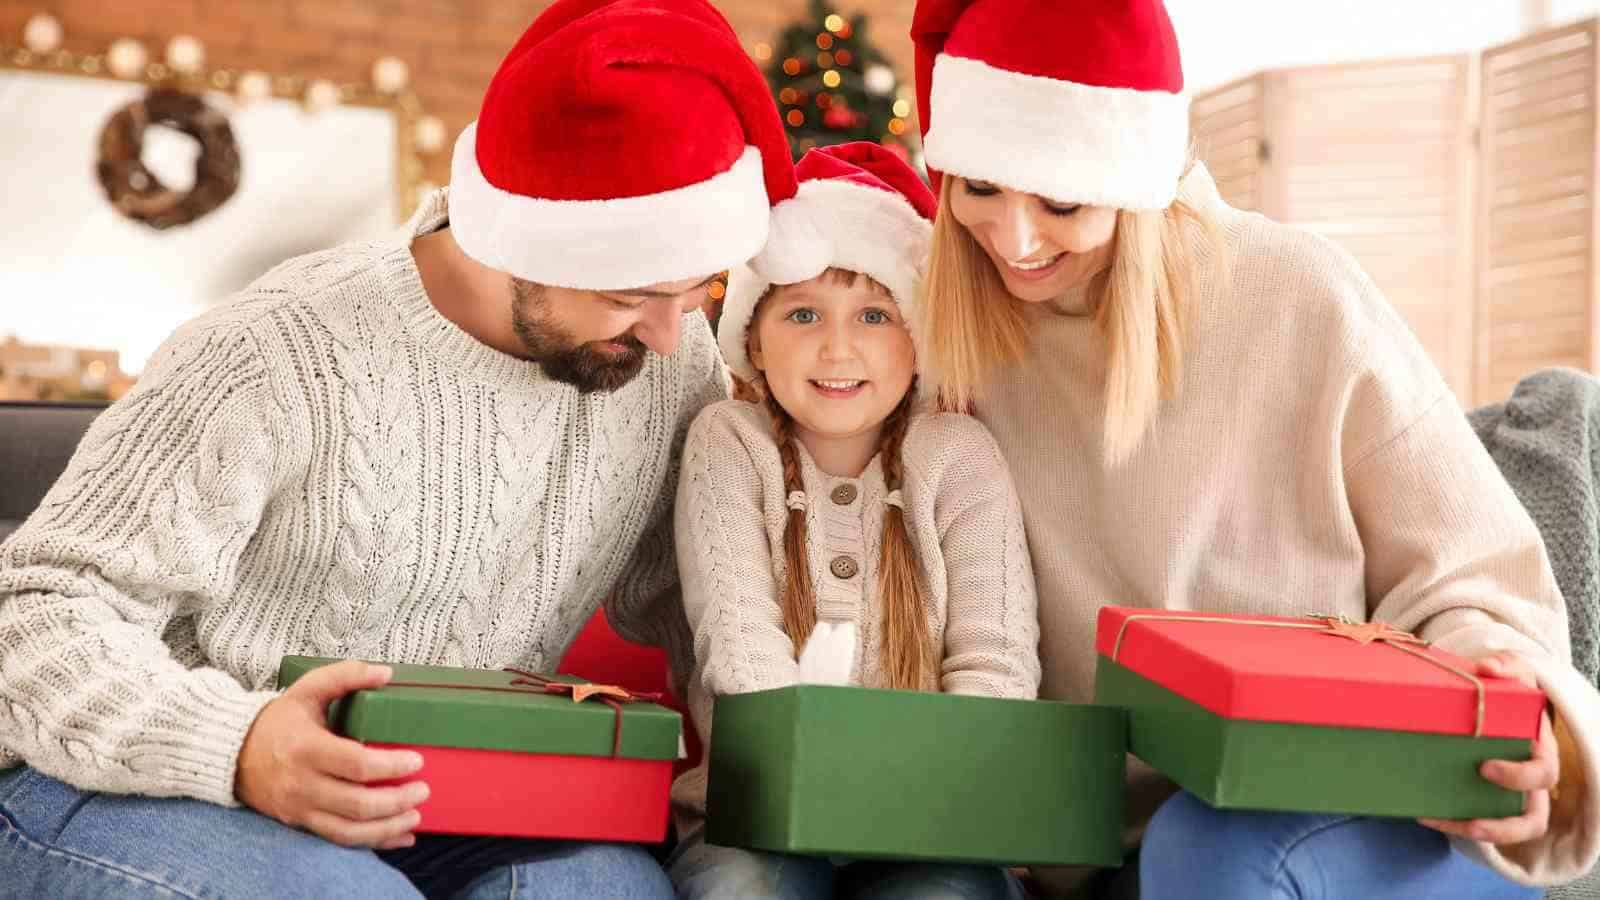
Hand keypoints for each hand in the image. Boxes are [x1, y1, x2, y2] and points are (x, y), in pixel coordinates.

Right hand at [237, 660, 428, 848]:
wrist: (232, 753)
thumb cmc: (278, 719)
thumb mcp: (308, 689)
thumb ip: (346, 675)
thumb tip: (387, 673)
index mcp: (307, 748)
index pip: (356, 764)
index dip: (390, 766)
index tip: (417, 761)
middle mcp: (302, 783)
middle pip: (357, 803)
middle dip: (396, 801)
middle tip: (423, 790)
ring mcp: (299, 808)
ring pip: (349, 830)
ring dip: (388, 828)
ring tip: (415, 816)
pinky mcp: (299, 823)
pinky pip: (338, 840)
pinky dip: (372, 842)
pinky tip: (398, 837)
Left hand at [1419, 652, 1556, 845]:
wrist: (1493, 697)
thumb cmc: (1506, 688)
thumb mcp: (1510, 670)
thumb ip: (1506, 665)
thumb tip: (1488, 668)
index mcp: (1539, 749)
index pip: (1544, 773)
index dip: (1519, 777)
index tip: (1484, 766)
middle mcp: (1529, 778)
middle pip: (1534, 815)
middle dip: (1503, 820)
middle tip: (1466, 812)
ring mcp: (1509, 793)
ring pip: (1511, 829)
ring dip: (1480, 832)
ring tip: (1446, 823)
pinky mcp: (1484, 798)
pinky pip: (1475, 821)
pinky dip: (1451, 823)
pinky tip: (1422, 814)